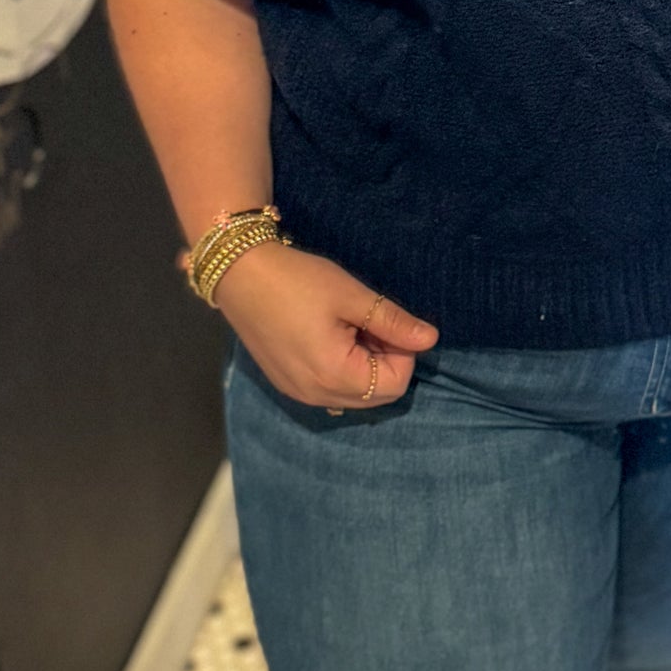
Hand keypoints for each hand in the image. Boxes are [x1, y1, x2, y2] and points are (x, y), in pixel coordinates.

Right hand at [214, 239, 437, 409]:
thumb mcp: (351, 296)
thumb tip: (430, 339)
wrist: (239, 273)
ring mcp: (298, 393)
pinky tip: (327, 335)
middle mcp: (316, 396)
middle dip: (384, 361)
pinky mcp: (286, 384)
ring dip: (363, 365)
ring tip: (347, 326)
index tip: (385, 320)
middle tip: (368, 321)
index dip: (402, 351)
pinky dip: (340, 368)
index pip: (396, 384)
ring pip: (353, 394)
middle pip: (376, 395)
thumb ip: (393, 322)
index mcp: (334, 376)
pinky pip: (329, 389)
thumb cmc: (298, 280)